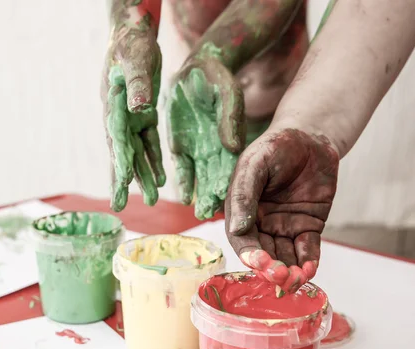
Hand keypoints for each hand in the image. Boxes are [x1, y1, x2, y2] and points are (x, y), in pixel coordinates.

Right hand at [102, 25, 164, 211]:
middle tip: (118, 206)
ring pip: (136, 154)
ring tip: (152, 200)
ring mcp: (130, 119)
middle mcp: (119, 117)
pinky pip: (149, 143)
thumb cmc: (131, 43)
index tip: (122, 182)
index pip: (116, 137)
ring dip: (142, 176)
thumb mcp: (135, 59)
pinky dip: (154, 160)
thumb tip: (139, 108)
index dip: (119, 161)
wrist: (133, 34)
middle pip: (120, 153)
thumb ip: (137, 83)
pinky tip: (161, 179)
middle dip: (121, 180)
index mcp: (113, 105)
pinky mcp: (143, 117)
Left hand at [166, 51, 245, 219]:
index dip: (229, 179)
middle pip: (216, 176)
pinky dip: (183, 181)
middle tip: (209, 213)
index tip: (226, 195)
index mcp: (231, 137)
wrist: (196, 69)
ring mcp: (198, 150)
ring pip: (200, 177)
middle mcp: (216, 149)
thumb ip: (229, 117)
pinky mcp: (181, 147)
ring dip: (199, 194)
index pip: (232, 164)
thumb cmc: (216, 77)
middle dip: (214, 195)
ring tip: (198, 212)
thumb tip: (233, 147)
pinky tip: (183, 196)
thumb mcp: (226, 93)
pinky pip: (181, 168)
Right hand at [225, 127, 339, 291]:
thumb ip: (244, 193)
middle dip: (270, 269)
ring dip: (289, 272)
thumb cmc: (276, 146)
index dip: (250, 254)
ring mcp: (285, 227)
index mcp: (241, 210)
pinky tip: (310, 270)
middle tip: (281, 277)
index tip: (260, 262)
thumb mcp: (255, 163)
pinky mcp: (308, 226)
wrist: (311, 136)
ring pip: (284, 257)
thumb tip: (239, 229)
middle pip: (263, 254)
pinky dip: (308, 262)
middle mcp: (261, 223)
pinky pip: (307, 249)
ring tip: (296, 280)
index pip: (242, 240)